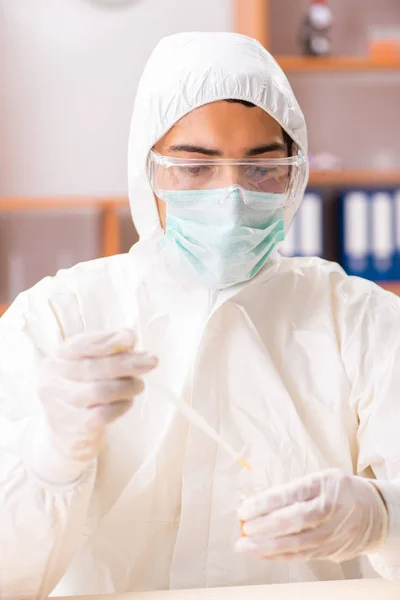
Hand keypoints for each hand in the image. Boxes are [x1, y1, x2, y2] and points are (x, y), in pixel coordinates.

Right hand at [38, 329, 156, 461]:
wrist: (68, 431)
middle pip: (92, 368)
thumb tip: (129, 336)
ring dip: (126, 386)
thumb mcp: (91, 362)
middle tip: (151, 361)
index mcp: (57, 359)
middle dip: (126, 363)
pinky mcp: (73, 428)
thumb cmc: (84, 387)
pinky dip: (120, 406)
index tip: (132, 338)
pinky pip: (102, 415)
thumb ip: (109, 348)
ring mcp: (59, 407)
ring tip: (138, 384)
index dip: (107, 341)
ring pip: (98, 391)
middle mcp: (52, 381)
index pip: (81, 345)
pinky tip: (128, 401)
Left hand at [236, 468, 387, 562]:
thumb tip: (257, 504)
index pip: (291, 494)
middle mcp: (332, 509)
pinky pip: (303, 555)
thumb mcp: (320, 479)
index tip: (245, 508)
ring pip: (298, 543)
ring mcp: (334, 533)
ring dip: (267, 546)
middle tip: (243, 528)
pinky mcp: (333, 551)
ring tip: (245, 546)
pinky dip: (280, 555)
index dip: (265, 503)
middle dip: (265, 526)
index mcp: (325, 484)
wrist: (376, 512)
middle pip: (295, 521)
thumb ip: (293, 490)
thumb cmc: (338, 490)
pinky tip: (263, 553)